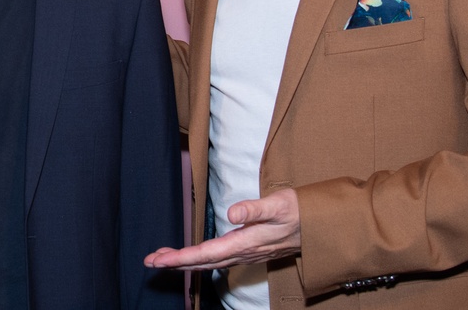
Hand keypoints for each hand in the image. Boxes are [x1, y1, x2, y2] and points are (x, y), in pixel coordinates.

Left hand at [145, 188, 300, 270]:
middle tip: (150, 261)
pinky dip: (198, 260)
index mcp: (245, 242)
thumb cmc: (297, 212)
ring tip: (161, 258)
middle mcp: (242, 253)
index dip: (181, 257)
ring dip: (183, 262)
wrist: (316, 225)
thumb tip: (232, 213)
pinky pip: (216, 260)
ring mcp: (244, 254)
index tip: (160, 259)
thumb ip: (255, 208)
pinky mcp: (246, 252)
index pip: (206, 253)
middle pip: (202, 262)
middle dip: (175, 262)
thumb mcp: (278, 205)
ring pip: (208, 263)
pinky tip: (189, 258)